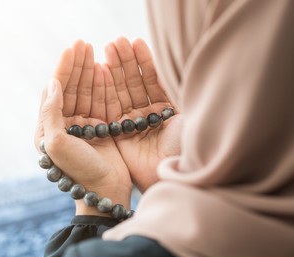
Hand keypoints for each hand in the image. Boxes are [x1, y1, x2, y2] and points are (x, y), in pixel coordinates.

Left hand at [35, 40, 131, 214]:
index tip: (71, 50)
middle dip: (77, 66)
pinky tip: (104, 71)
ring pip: (86, 93)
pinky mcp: (101, 128)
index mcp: (49, 128)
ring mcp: (84, 125)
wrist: (105, 190)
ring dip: (90, 73)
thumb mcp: (57, 143)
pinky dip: (103, 87)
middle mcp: (65, 124)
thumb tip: (52, 83)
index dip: (63, 70)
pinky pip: (101, 102)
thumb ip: (51, 113)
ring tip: (94, 52)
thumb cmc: (79, 170)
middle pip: (70, 88)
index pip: (54, 92)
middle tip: (84, 44)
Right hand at [103, 37, 181, 191]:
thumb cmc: (191, 147)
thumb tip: (175, 61)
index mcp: (170, 109)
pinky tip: (101, 71)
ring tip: (108, 48)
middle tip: (117, 41)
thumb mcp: (192, 112)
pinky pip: (112, 109)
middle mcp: (152, 115)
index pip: (155, 80)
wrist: (178, 179)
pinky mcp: (121, 135)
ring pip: (123, 93)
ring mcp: (136, 125)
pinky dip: (106, 91)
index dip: (146, 61)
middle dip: (127, 62)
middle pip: (136, 84)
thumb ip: (180, 88)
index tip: (137, 41)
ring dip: (115, 71)